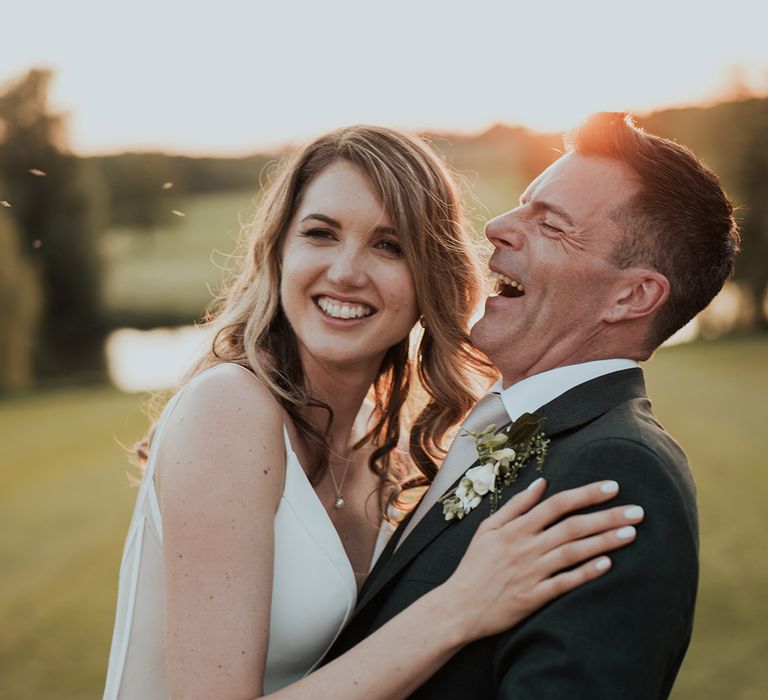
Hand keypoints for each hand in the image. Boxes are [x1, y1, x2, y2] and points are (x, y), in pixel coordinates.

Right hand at [439, 478, 642, 641]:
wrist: (459, 606)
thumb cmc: (475, 565)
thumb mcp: (488, 528)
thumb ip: (515, 505)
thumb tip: (540, 483)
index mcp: (516, 527)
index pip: (557, 504)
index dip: (586, 494)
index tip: (613, 487)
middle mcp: (526, 546)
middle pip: (573, 526)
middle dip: (607, 516)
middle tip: (637, 510)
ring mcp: (532, 572)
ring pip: (574, 552)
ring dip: (605, 541)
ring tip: (632, 533)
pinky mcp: (534, 597)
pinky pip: (565, 583)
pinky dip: (586, 573)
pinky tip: (608, 564)